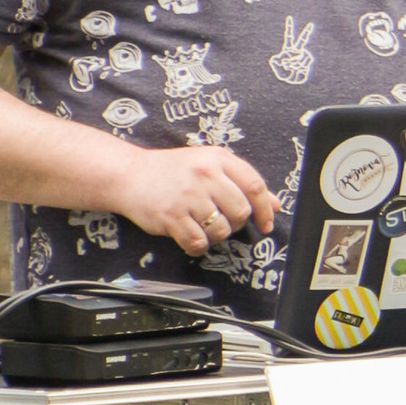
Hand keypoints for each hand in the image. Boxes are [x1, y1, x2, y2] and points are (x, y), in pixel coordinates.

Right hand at [106, 140, 277, 258]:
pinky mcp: (170, 216)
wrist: (130, 174)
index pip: (254, 185)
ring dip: (216, 235)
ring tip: (203, 225)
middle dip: (236, 223)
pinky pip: (197, 242)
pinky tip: (191, 236)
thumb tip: (275, 204)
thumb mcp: (210, 165)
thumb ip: (242, 182)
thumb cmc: (173, 171)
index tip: (265, 224)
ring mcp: (187, 196)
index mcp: (217, 159)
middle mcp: (204, 175)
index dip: (265, 209)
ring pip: (221, 230)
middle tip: (223, 221)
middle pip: (240, 211)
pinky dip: (198, 245)